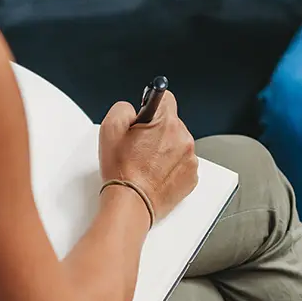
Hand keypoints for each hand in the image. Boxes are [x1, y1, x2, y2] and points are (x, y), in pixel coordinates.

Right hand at [99, 91, 198, 220]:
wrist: (131, 203)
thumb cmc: (121, 171)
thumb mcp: (109, 129)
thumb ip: (123, 108)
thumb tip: (133, 108)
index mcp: (166, 123)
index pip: (166, 97)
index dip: (151, 105)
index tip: (146, 114)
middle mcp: (183, 139)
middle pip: (172, 123)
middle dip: (157, 130)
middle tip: (139, 146)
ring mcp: (190, 159)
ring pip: (177, 143)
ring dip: (164, 149)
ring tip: (145, 164)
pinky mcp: (191, 177)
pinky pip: (182, 163)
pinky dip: (170, 166)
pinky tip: (154, 174)